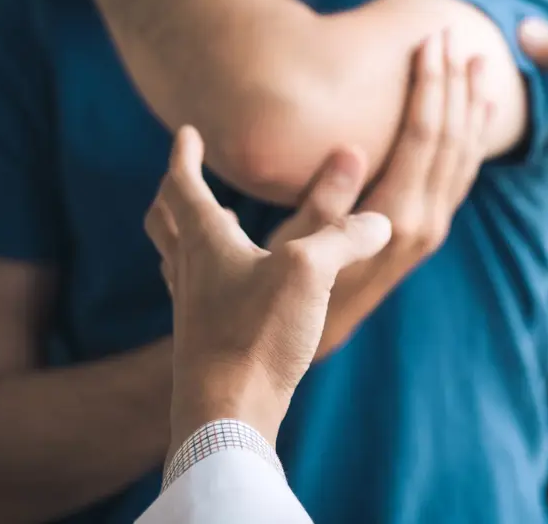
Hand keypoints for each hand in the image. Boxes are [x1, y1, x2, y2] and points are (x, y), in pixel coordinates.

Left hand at [145, 127, 390, 451]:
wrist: (227, 414)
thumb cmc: (257, 335)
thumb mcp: (310, 271)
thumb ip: (347, 238)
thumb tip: (382, 222)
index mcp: (207, 241)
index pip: (182, 185)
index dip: (184, 156)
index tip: (186, 133)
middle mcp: (191, 269)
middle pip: (165, 220)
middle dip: (174, 192)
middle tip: (185, 177)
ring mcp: (193, 307)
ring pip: (177, 257)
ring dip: (186, 232)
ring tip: (210, 225)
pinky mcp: (205, 339)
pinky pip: (195, 291)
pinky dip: (206, 272)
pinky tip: (234, 286)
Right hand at [269, 29, 495, 357]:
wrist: (318, 338)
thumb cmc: (294, 287)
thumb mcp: (297, 245)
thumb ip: (327, 198)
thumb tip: (351, 147)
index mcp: (393, 218)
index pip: (422, 137)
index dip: (429, 86)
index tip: (431, 41)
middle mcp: (423, 223)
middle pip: (450, 138)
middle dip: (453, 83)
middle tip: (453, 35)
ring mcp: (431, 230)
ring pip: (463, 157)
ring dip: (471, 107)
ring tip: (478, 64)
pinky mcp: (430, 232)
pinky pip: (460, 178)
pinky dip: (472, 141)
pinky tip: (476, 116)